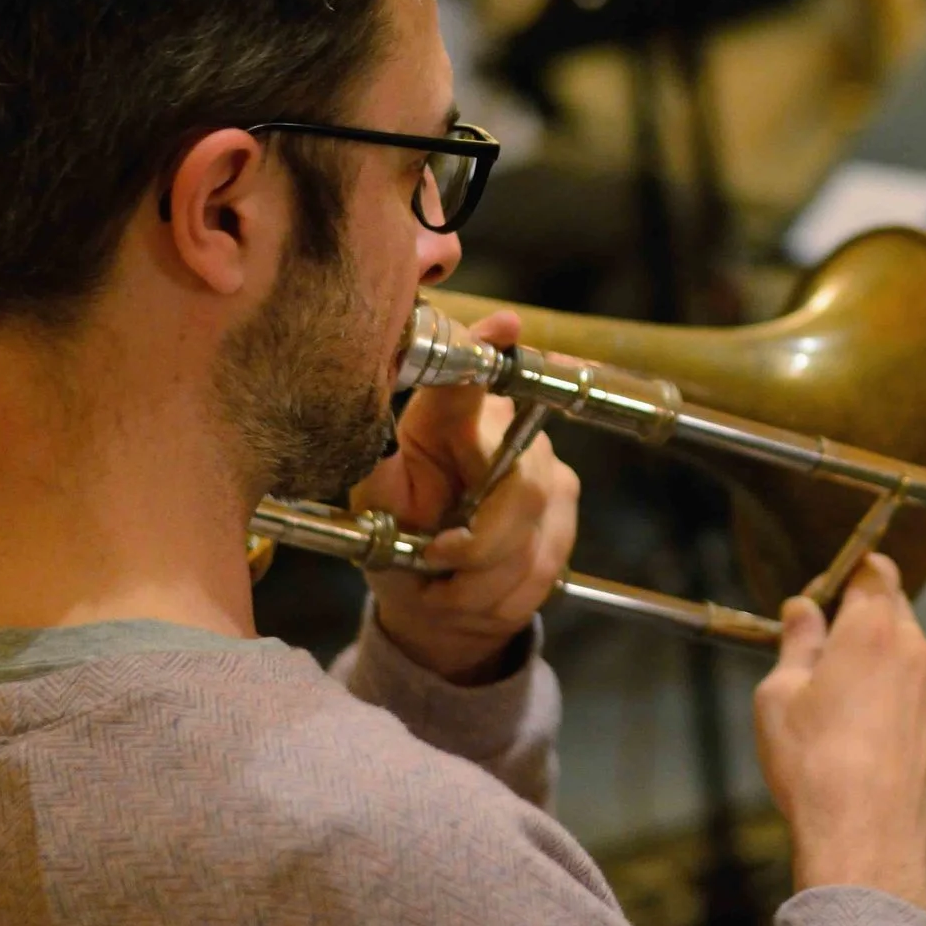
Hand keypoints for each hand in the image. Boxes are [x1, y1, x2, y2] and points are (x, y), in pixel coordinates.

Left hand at [353, 309, 579, 683]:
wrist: (434, 600)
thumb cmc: (399, 539)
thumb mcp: (374, 506)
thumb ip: (378, 468)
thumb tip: (358, 425)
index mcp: (446, 420)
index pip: (470, 378)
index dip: (489, 349)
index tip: (504, 325)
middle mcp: (508, 430)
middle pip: (520, 489)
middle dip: (476, 547)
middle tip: (436, 561)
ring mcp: (548, 467)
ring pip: (529, 540)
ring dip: (481, 582)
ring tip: (446, 583)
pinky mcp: (567, 506)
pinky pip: (542, 564)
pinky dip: (502, 595)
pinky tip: (476, 590)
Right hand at [753, 555, 925, 909]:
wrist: (865, 841)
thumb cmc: (814, 767)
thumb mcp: (778, 696)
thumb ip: (796, 643)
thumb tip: (803, 610)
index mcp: (872, 631)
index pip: (874, 570)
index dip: (847, 576)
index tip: (824, 600)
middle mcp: (916, 651)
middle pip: (895, 609)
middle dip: (863, 620)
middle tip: (826, 655)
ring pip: (911, 655)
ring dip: (883, 663)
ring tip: (844, 707)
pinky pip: (924, 695)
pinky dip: (901, 701)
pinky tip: (870, 738)